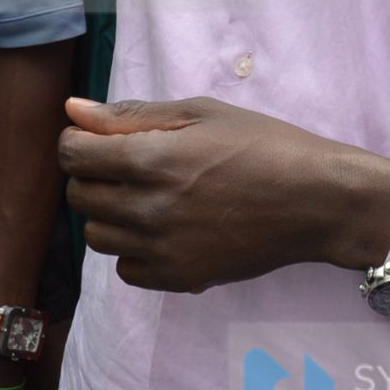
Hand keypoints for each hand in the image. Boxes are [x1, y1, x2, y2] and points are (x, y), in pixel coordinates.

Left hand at [59, 97, 389, 292]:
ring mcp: (163, 250)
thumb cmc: (264, 145)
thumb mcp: (202, 113)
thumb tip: (73, 111)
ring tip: (152, 197)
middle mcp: (149, 209)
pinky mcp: (179, 279)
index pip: (72, 154)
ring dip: (112, 214)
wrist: (316, 201)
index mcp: (152, 159)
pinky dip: (136, 250)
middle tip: (133, 165)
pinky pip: (126, 270)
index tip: (102, 138)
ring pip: (98, 236)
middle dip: (95, 175)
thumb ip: (132, 115)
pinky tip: (167, 229)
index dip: (81, 140)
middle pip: (79, 196)